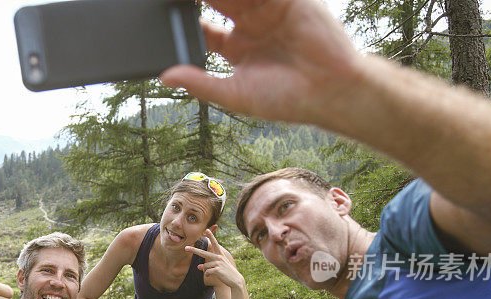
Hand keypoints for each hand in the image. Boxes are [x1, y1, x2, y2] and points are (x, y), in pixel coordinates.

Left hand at [159, 0, 360, 124]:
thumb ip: (199, 82)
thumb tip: (165, 76)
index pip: (201, 25)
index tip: (161, 11)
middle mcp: (249, 23)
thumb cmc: (285, 99)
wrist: (329, 91)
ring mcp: (269, 8)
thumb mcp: (234, 93)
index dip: (182, 17)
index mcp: (234, 46)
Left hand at [185, 229, 244, 289]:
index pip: (215, 243)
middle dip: (194, 250)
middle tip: (186, 248)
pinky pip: (207, 272)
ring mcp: (218, 263)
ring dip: (206, 270)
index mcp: (220, 254)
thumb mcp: (218, 266)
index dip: (211, 236)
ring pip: (205, 266)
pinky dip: (207, 274)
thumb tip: (198, 267)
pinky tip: (210, 276)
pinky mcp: (217, 270)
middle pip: (203, 253)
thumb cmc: (226, 272)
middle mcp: (219, 257)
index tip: (206, 230)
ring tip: (211, 273)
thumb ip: (208, 265)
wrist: (235, 280)